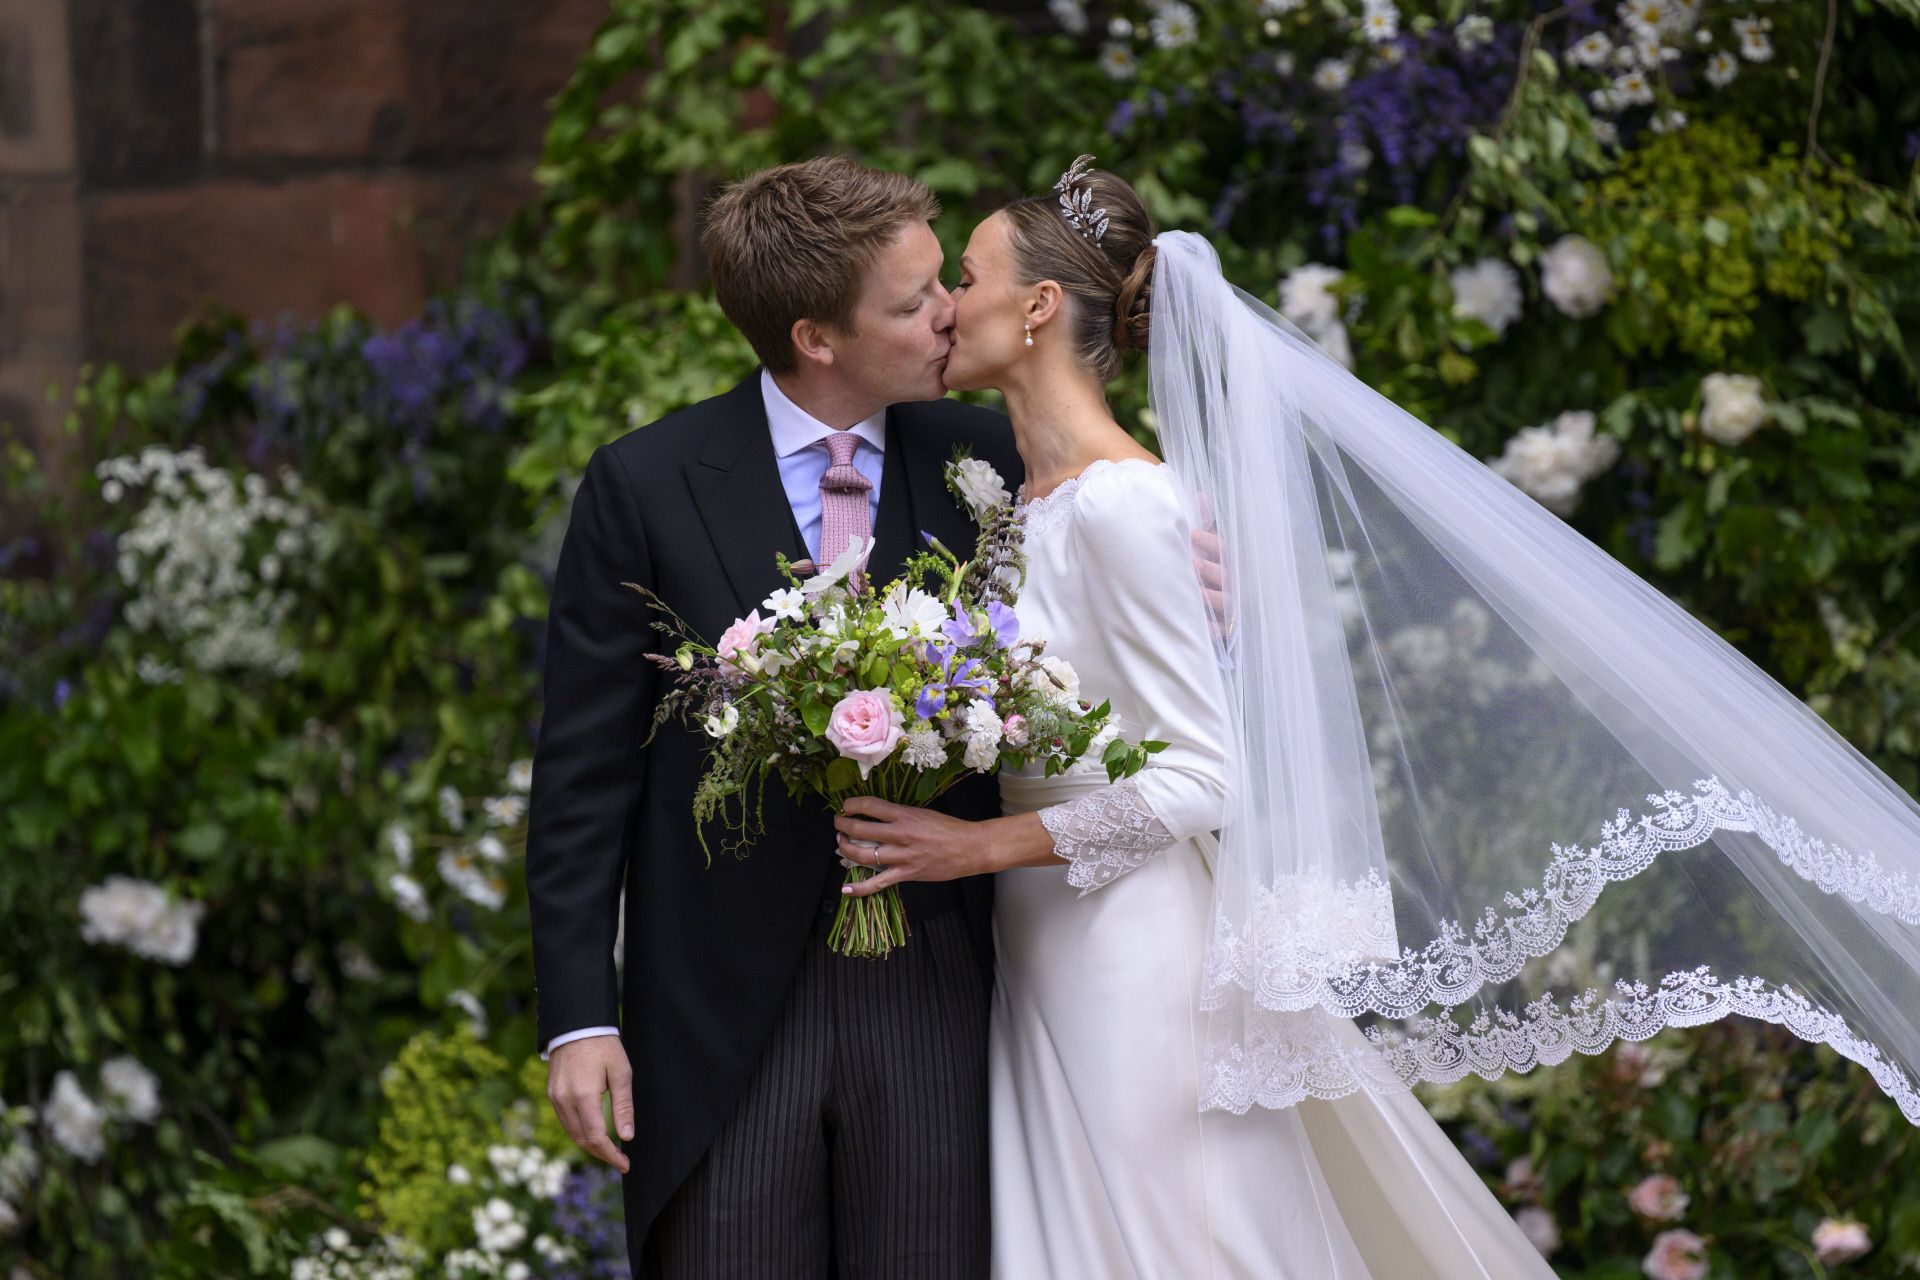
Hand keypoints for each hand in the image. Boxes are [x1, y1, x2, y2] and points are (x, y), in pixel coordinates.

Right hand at [547, 1036, 633, 1173]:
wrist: (577, 1025)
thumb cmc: (603, 1046)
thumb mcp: (621, 1073)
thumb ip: (623, 1106)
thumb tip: (626, 1136)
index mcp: (583, 1096)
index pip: (596, 1138)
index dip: (611, 1155)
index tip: (625, 1164)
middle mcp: (564, 1100)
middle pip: (582, 1140)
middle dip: (602, 1154)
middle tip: (620, 1160)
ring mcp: (555, 1098)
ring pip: (572, 1133)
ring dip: (590, 1145)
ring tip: (609, 1150)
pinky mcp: (552, 1094)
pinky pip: (565, 1121)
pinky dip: (579, 1132)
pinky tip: (593, 1133)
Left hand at [835, 796, 989, 896]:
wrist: (969, 848)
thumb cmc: (948, 828)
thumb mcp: (923, 813)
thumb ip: (900, 814)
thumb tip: (878, 815)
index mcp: (904, 814)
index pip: (870, 805)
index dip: (852, 804)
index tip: (846, 806)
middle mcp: (900, 834)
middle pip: (860, 829)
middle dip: (843, 825)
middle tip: (838, 824)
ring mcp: (901, 856)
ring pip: (862, 854)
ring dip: (846, 848)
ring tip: (841, 843)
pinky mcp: (906, 874)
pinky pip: (877, 883)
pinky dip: (860, 888)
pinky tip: (846, 889)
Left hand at [1189, 524, 1231, 642]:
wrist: (1215, 610)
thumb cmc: (1206, 572)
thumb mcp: (1206, 547)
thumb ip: (1203, 522)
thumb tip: (1201, 495)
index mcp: (1224, 561)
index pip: (1221, 548)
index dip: (1207, 541)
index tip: (1190, 534)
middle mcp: (1229, 582)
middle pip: (1224, 574)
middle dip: (1210, 569)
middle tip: (1193, 562)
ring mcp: (1227, 605)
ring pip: (1223, 601)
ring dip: (1211, 596)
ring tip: (1198, 592)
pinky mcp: (1222, 628)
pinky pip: (1218, 630)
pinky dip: (1211, 628)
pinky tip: (1202, 625)